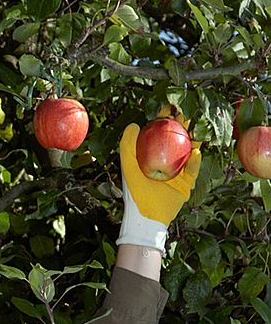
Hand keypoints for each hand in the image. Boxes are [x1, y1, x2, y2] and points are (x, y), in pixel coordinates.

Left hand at [117, 122, 200, 250]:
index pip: (160, 132)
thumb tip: (135, 125)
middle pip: (177, 138)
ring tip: (195, 129)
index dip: (164, 118)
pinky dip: (196, 161)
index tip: (169, 105)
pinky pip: (194, 169)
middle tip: (185, 114)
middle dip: (182, 125)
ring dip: (194, 139)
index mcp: (152, 154)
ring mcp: (178, 171)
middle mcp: (166, 160)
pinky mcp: (187, 183)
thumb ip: (127, 146)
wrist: (146, 217)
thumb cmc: (135, 191)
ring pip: (189, 151)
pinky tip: (196, 152)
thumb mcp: (128, 166)